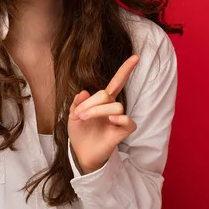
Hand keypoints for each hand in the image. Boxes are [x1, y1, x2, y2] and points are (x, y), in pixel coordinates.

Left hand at [68, 55, 139, 173]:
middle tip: (78, 115)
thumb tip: (85, 91)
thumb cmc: (79, 132)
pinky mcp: (123, 131)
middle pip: (106, 94)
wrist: (80, 152)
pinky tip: (111, 120)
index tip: (136, 57)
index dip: (126, 69)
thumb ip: (77, 102)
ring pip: (115, 106)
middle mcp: (113, 107)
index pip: (117, 82)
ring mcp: (119, 119)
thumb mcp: (73, 115)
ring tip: (84, 120)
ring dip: (97, 111)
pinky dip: (120, 119)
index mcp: (103, 100)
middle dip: (90, 103)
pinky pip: (128, 121)